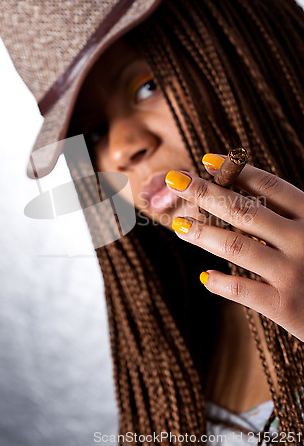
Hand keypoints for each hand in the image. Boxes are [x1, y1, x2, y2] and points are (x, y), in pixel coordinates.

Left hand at [165, 159, 303, 340]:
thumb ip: (289, 214)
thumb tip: (240, 192)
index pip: (269, 186)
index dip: (235, 170)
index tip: (205, 159)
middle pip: (244, 210)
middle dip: (205, 192)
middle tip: (174, 180)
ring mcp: (294, 273)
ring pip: (237, 246)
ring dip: (203, 233)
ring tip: (180, 225)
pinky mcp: (286, 306)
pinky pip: (243, 290)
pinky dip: (220, 282)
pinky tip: (204, 277)